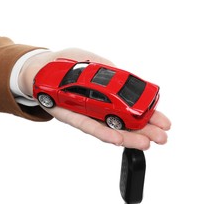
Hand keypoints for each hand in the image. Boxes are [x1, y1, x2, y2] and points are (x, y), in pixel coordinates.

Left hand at [19, 48, 170, 149]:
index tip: (163, 120)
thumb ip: (108, 69)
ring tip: (147, 143)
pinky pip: (89, 126)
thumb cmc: (66, 66)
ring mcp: (86, 114)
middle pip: (124, 122)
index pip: (132, 107)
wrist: (40, 71)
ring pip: (110, 128)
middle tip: (162, 137)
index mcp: (107, 95)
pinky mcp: (72, 117)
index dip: (148, 114)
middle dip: (145, 130)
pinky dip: (103, 132)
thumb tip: (123, 77)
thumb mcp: (91, 60)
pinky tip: (118, 138)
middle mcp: (99, 108)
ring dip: (129, 137)